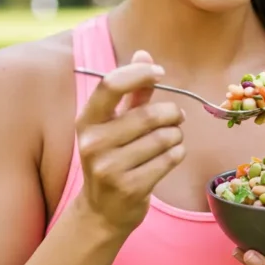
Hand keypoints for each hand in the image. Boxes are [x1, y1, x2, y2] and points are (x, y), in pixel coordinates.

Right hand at [74, 50, 185, 235]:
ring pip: (164, 138)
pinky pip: (170, 159)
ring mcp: (109, 168)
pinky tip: (170, 156)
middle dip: (171, 114)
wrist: (103, 212)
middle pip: (148, 115)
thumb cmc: (113, 159)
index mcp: (86, 121)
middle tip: (177, 117)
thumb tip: (144, 53)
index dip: (139, 73)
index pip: (111, 85)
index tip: (159, 73)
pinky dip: (177, 154)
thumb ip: (131, 91)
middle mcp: (93, 143)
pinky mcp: (129, 188)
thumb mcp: (115, 125)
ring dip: (177, 136)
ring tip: (172, 140)